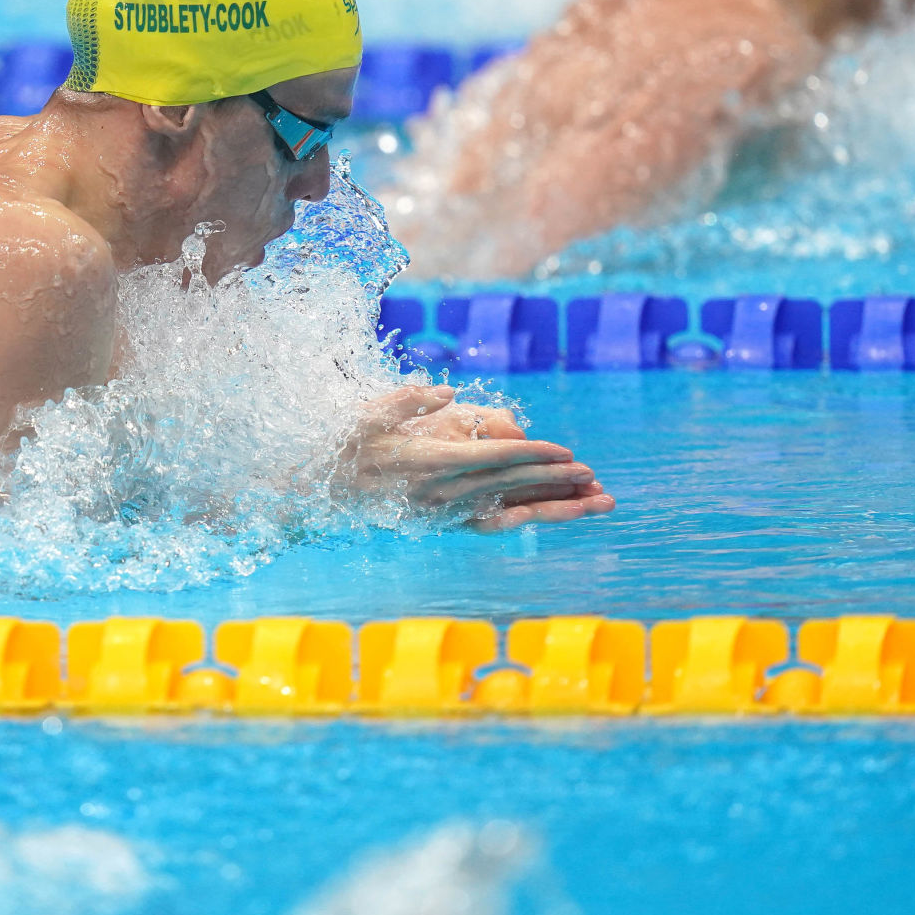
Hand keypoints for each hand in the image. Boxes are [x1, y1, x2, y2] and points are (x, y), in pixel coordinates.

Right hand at [337, 385, 613, 529]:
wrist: (321, 491)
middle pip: (509, 483)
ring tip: (592, 504)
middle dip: (555, 479)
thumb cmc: (346, 444)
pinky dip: (522, 519)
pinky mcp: (440, 522)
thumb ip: (410, 398)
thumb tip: (449, 393)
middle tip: (594, 476)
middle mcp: (440, 491)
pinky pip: (489, 522)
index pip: (493, 457)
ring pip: (508, 507)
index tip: (565, 452)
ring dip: (553, 506)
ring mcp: (442, 511)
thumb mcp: (371, 412)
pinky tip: (548, 516)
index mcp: (428, 461)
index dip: (532, 453)